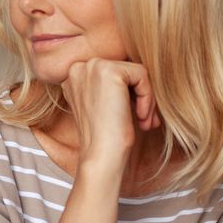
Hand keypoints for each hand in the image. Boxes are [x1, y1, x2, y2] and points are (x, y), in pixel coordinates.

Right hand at [62, 58, 157, 173]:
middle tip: (145, 121)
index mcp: (74, 76)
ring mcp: (92, 67)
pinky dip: (148, 98)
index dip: (128, 95)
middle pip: (125, 71)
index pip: (114, 73)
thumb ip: (109, 85)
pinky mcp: (109, 71)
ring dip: (146, 98)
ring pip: (136, 72)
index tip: (135, 116)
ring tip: (145, 121)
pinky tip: (142, 117)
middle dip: (139, 96)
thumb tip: (137, 74)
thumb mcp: (102, 105)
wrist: (101, 156)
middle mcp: (79, 67)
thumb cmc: (106, 137)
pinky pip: (142, 75)